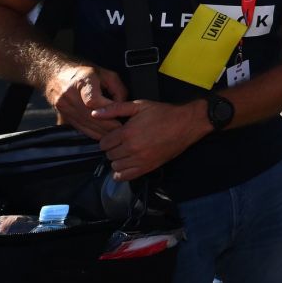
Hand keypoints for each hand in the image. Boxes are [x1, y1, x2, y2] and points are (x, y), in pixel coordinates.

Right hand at [44, 64, 127, 139]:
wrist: (57, 75)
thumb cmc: (85, 73)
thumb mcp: (106, 74)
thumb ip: (118, 89)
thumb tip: (122, 106)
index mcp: (82, 82)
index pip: (93, 100)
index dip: (107, 109)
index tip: (119, 114)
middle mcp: (70, 95)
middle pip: (90, 116)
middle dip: (108, 125)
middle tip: (123, 130)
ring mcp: (63, 107)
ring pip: (85, 125)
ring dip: (101, 132)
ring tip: (115, 134)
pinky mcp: (62, 115)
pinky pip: (79, 128)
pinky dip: (92, 133)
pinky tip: (103, 134)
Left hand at [92, 100, 209, 180]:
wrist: (186, 124)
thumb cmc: (164, 114)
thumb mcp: (139, 106)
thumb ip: (115, 109)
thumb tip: (95, 112)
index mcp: (128, 132)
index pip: (104, 143)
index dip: (108, 139)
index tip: (115, 136)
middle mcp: (132, 148)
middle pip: (109, 155)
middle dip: (113, 149)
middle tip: (122, 142)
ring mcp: (140, 159)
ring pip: (115, 166)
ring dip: (118, 160)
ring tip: (126, 152)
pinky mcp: (148, 167)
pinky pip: (126, 176)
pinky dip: (122, 173)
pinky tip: (126, 164)